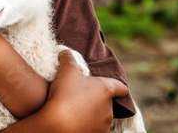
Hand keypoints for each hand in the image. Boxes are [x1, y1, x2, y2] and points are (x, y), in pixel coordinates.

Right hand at [0, 50, 127, 132]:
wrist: (57, 124)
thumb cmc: (65, 94)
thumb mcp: (66, 70)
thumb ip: (68, 58)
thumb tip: (66, 52)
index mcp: (105, 90)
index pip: (120, 87)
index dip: (119, 86)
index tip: (118, 88)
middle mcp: (108, 108)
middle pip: (107, 102)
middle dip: (97, 100)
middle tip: (81, 97)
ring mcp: (103, 125)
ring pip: (100, 117)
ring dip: (92, 114)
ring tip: (75, 111)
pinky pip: (94, 129)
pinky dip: (87, 126)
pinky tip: (75, 123)